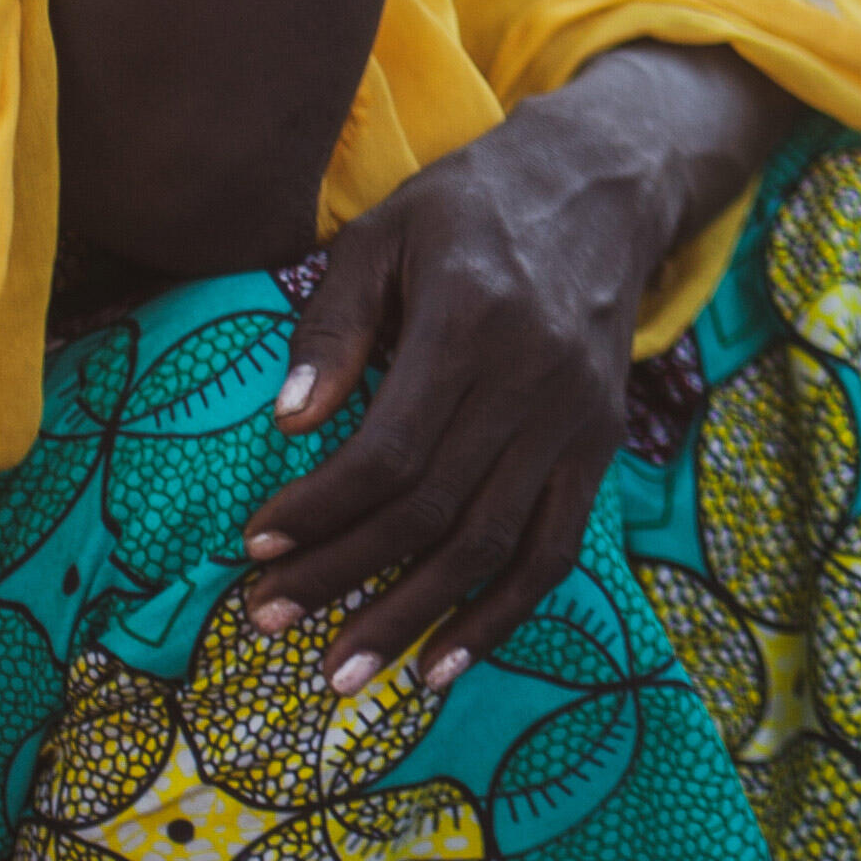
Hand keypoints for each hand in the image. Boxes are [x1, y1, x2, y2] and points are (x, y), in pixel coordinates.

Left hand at [238, 69, 736, 694]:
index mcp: (472, 321)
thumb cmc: (472, 209)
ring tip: (341, 674)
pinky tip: (443, 667)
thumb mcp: (386, 234)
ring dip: (412, 618)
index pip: (388, 450)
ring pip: (490, 545)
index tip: (254, 550)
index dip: (318, 511)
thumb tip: (287, 422)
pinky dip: (500, 617)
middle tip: (267, 624)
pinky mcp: (599, 446)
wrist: (606, 187)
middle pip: (432, 509)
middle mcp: (532, 379)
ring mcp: (574, 420)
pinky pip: (553, 551)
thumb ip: (335, 326)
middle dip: (342, 577)